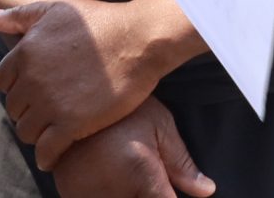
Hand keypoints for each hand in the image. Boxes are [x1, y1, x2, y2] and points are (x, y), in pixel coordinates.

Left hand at [0, 0, 182, 169]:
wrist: (136, 40)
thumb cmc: (100, 20)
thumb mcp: (56, 9)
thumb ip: (21, 15)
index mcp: (25, 51)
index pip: (4, 80)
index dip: (16, 86)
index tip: (30, 91)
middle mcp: (32, 79)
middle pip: (14, 107)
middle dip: (26, 110)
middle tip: (42, 112)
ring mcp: (51, 103)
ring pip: (26, 131)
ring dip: (34, 134)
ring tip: (48, 132)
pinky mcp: (72, 124)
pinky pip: (46, 150)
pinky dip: (46, 157)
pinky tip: (51, 157)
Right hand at [42, 97, 212, 197]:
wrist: (69, 88)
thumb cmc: (120, 104)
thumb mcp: (158, 123)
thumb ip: (181, 161)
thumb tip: (206, 190)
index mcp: (140, 173)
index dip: (168, 195)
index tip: (164, 185)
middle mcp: (111, 189)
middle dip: (145, 190)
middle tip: (137, 164)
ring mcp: (85, 193)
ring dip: (123, 190)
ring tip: (119, 164)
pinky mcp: (67, 191)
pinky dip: (102, 189)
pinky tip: (103, 169)